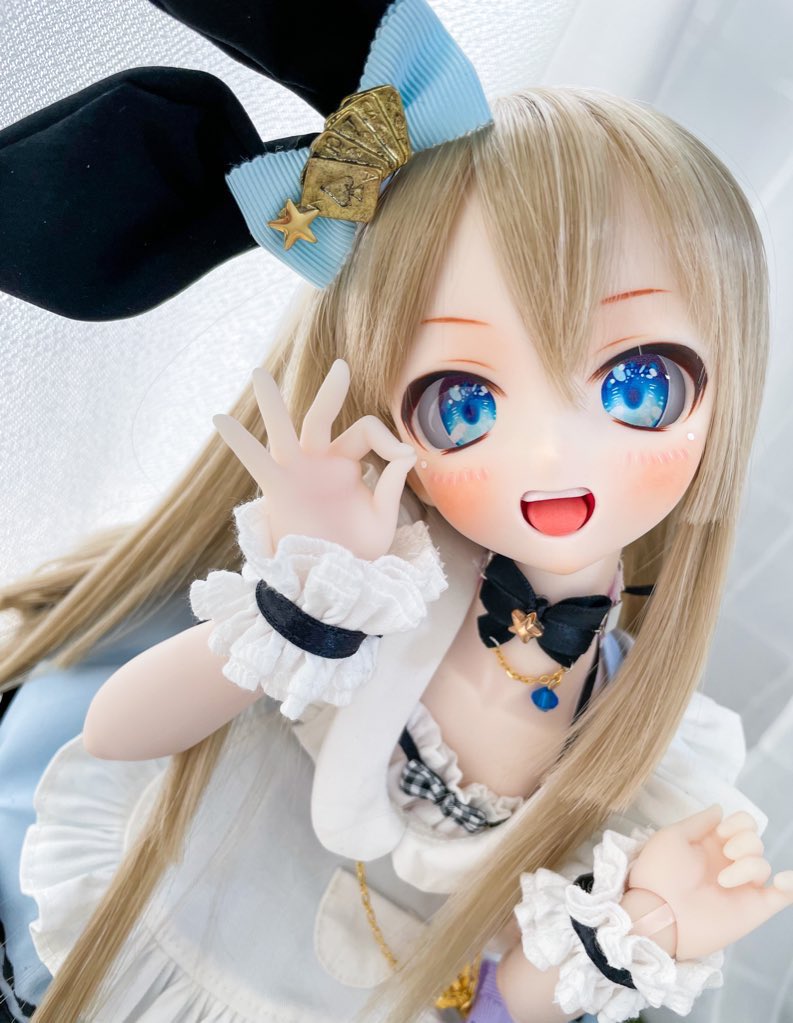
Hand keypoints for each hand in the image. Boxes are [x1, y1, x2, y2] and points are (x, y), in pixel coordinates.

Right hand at [213, 360, 416, 559]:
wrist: (332, 581)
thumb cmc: (358, 550)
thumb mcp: (382, 518)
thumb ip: (391, 485)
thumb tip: (404, 453)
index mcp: (349, 462)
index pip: (366, 430)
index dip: (386, 437)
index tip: (402, 455)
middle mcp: (321, 460)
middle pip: (322, 417)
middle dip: (330, 393)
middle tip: (342, 368)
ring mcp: (297, 471)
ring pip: (283, 429)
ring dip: (272, 403)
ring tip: (259, 374)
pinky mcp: (278, 489)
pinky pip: (256, 461)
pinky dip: (239, 441)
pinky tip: (221, 420)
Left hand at [627, 805, 792, 959]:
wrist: (657, 913)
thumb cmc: (658, 873)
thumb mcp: (672, 837)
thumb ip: (699, 822)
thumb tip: (720, 809)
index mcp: (711, 845)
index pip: (742, 825)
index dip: (739, 823)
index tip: (722, 831)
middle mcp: (729, 864)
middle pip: (755, 842)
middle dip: (744, 842)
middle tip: (726, 853)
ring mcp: (741, 887)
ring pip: (763, 866)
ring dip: (747, 866)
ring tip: (723, 880)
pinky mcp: (752, 909)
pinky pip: (783, 897)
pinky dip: (790, 886)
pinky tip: (783, 881)